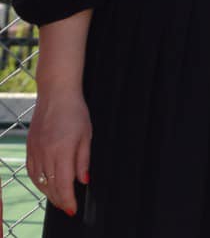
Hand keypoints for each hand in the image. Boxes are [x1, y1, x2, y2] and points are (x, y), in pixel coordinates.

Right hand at [27, 88, 90, 216]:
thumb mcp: (86, 135)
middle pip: (50, 185)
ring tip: (58, 199)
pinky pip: (31, 170)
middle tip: (68, 207)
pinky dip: (38, 181)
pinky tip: (45, 184)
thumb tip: (83, 181)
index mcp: (62, 151)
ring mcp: (35, 150)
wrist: (56, 94)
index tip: (73, 209)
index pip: (63, 184)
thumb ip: (83, 160)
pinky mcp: (30, 146)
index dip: (68, 200)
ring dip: (48, 192)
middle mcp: (45, 153)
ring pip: (39, 180)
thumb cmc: (76, 112)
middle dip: (59, 199)